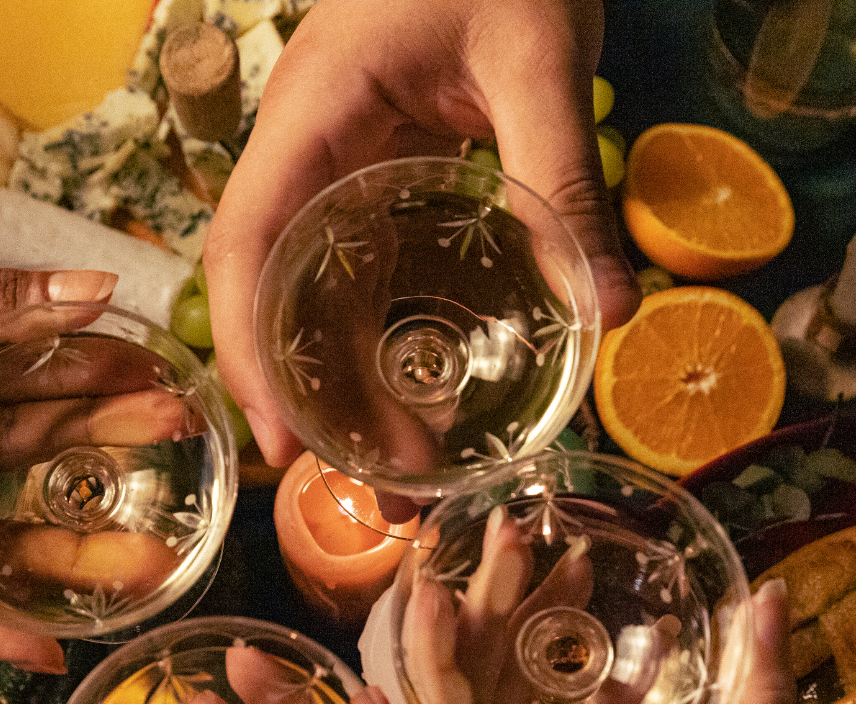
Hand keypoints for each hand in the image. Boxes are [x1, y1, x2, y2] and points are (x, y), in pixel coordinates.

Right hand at [204, 0, 639, 466]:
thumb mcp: (538, 57)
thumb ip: (563, 177)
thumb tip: (610, 310)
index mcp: (313, 116)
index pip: (244, 245)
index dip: (250, 350)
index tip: (286, 441)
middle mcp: (307, 148)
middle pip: (275, 291)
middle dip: (312, 399)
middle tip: (380, 492)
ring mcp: (339, 160)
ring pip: (318, 291)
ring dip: (351, 383)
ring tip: (411, 471)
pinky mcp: (381, 168)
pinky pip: (365, 267)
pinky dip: (386, 338)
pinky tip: (427, 395)